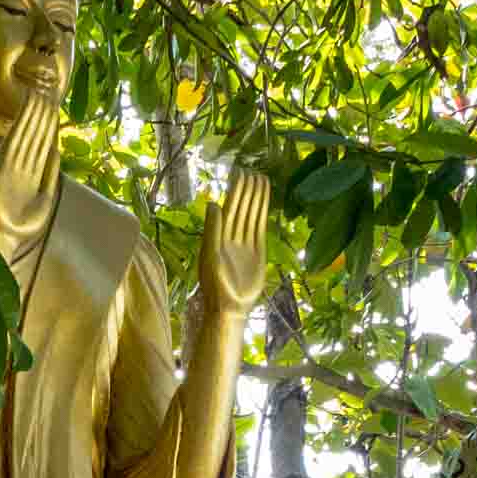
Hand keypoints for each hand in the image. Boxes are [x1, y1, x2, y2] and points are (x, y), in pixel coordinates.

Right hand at [0, 91, 60, 251]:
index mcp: (32, 172)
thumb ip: (49, 175)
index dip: (49, 124)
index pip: (43, 143)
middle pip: (36, 133)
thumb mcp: (44, 198)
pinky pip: (16, 139)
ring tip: (42, 91)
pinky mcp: (2, 164)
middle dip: (43, 112)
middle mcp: (22, 164)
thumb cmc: (22, 224)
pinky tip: (29, 108)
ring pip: (28, 132)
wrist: (3, 238)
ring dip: (35, 111)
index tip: (56, 105)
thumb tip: (57, 151)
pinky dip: (22, 122)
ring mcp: (12, 163)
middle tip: (50, 88)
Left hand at [201, 170, 268, 315]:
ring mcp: (245, 242)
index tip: (241, 173)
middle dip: (247, 190)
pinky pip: (260, 228)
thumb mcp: (210, 255)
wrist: (229, 306)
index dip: (235, 190)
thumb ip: (213, 230)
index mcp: (218, 234)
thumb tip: (213, 204)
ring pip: (251, 215)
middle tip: (254, 171)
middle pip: (241, 207)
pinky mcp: (257, 251)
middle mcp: (231, 235)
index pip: (229, 207)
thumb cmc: (215, 284)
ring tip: (263, 180)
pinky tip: (266, 202)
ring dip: (256, 198)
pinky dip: (263, 214)